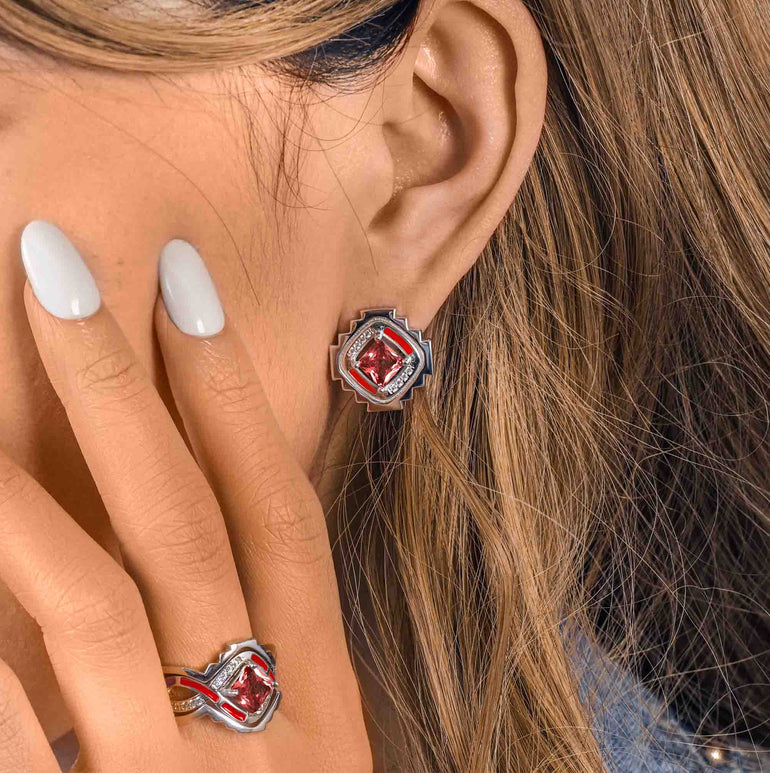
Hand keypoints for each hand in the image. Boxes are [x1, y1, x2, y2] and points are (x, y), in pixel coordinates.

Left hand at [0, 225, 370, 770]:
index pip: (282, 511)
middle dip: (126, 387)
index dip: (235, 395)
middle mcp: (263, 728)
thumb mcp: (299, 757)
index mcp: (320, 702)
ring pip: (91, 602)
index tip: (184, 289)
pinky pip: (12, 715)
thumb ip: (260, 657)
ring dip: (21, 482)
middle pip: (188, 525)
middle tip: (61, 265)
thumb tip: (216, 521)